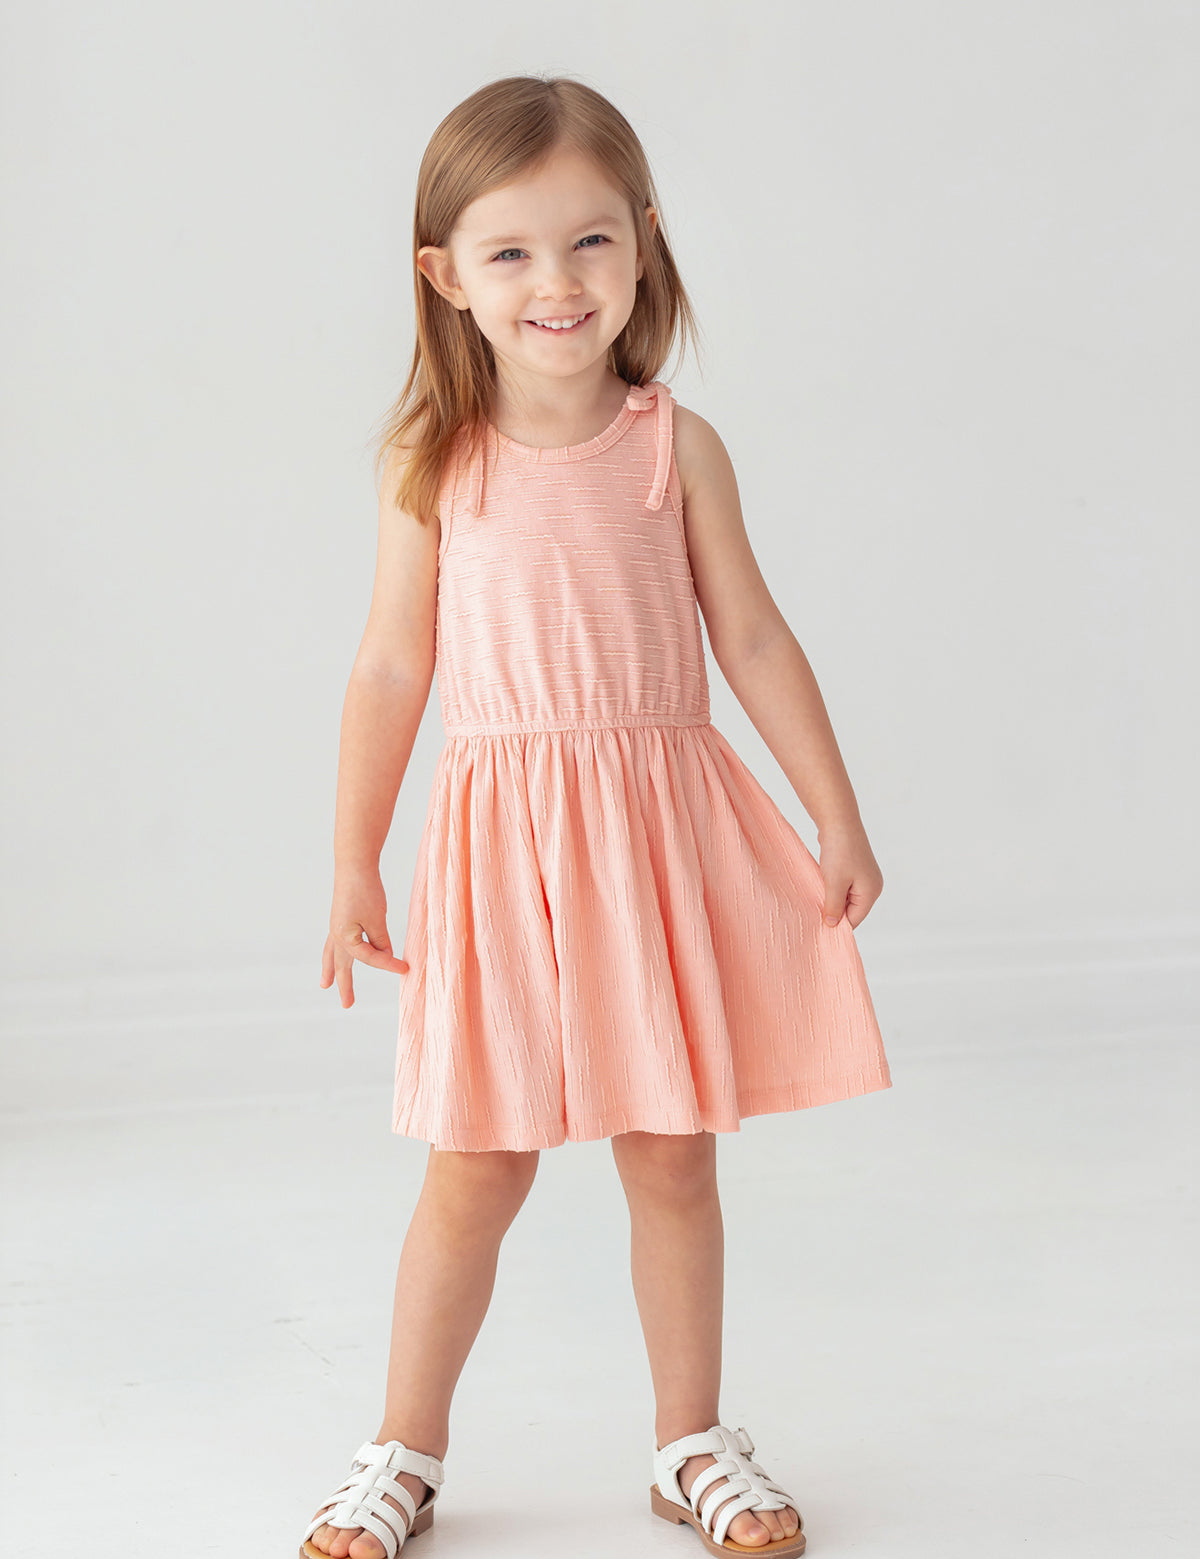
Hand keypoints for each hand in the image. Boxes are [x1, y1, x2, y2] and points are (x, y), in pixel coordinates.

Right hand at [320, 865, 409, 1007]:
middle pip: (342, 965)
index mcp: (345, 938)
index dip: (388, 965)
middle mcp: (336, 934)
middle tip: (348, 1005)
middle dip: (345, 985)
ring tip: (326, 984)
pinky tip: (337, 954)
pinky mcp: (340, 917)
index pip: (371, 958)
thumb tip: (384, 955)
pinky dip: (334, 952)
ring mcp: (336, 926)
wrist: (353, 864)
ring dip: (331, 969)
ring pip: (333, 954)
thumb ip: (380, 940)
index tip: (405, 969)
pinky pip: (335, 942)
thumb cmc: (365, 890)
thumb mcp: (377, 919)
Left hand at [815, 819, 883, 930]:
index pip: (855, 920)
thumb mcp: (834, 883)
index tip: (818, 928)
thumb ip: (834, 906)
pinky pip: (843, 886)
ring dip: (831, 898)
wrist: (838, 821)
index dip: (837, 925)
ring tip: (816, 897)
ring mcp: (864, 877)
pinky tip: (820, 885)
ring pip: (846, 898)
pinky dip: (832, 888)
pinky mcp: (855, 868)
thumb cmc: (839, 851)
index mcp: (871, 892)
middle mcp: (872, 886)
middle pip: (851, 910)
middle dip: (834, 911)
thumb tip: (831, 925)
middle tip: (814, 913)